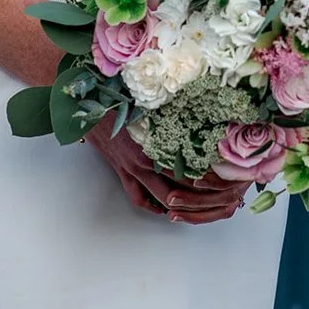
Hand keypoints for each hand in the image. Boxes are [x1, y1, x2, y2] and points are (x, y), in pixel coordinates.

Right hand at [84, 114, 249, 223]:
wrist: (84, 108)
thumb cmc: (115, 100)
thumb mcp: (146, 103)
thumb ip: (171, 109)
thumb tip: (199, 105)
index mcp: (151, 146)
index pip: (185, 170)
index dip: (205, 178)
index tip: (223, 178)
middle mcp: (142, 164)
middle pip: (177, 191)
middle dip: (199, 198)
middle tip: (219, 197)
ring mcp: (131, 171)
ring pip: (160, 199)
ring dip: (180, 205)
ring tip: (200, 206)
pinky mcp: (122, 173)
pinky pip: (139, 197)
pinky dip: (154, 206)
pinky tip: (166, 209)